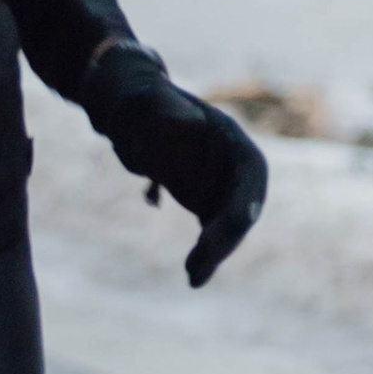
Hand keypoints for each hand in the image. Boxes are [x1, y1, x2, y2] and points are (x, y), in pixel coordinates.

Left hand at [79, 44, 268, 288]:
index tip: (229, 227)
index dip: (243, 201)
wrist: (123, 107)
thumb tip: (191, 125)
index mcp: (227, 137)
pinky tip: (194, 274)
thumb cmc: (134, 95)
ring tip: (194, 277)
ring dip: (217, 251)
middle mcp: (230, 162)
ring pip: (228, 224)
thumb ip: (165, 108)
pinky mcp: (202, 198)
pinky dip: (206, 252)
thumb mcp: (144, 98)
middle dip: (227, 236)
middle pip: (242, 204)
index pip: (249, 174)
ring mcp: (217, 183)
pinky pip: (212, 230)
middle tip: (201, 264)